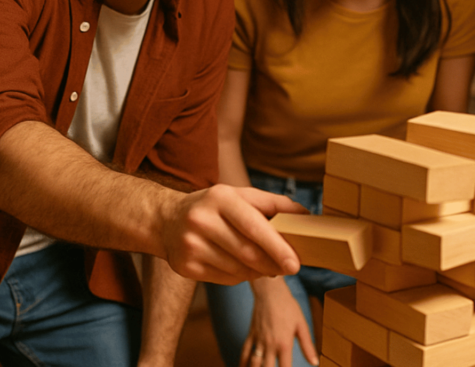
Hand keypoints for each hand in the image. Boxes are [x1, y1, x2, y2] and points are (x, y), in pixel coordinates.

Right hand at [161, 184, 307, 283]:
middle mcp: (201, 220)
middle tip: (289, 267)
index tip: (295, 263)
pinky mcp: (185, 266)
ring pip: (239, 270)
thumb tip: (306, 215)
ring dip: (259, 271)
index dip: (277, 247)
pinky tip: (240, 266)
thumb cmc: (215, 207)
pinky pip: (226, 279)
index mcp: (220, 197)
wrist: (167, 220)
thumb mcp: (241, 196)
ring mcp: (190, 245)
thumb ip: (274, 204)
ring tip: (264, 263)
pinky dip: (241, 276)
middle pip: (248, 252)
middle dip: (273, 263)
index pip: (254, 227)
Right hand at [240, 277, 317, 366]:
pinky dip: (243, 363)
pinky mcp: (251, 335)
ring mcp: (258, 340)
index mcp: (284, 343)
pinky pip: (244, 353)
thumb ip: (307, 345)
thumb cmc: (288, 307)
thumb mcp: (301, 325)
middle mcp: (269, 345)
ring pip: (253, 363)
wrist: (270, 292)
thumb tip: (315, 362)